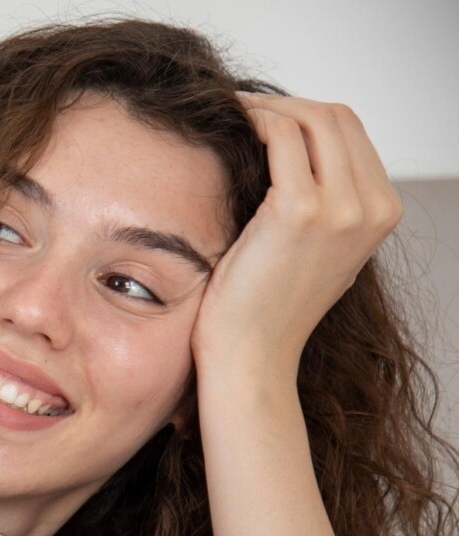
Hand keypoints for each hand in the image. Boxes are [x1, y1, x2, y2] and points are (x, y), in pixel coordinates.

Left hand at [191, 93, 402, 380]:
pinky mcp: (300, 210)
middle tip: (240, 110)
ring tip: (231, 117)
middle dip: (285, 104)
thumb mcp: (314, 250)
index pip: (351, 132)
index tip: (262, 117)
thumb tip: (293, 158)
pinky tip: (230, 132)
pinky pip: (283, 136)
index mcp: (381, 212)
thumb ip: (323, 206)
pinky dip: (255, 122)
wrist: (251, 356)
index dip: (304, 114)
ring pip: (312, 118)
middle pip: (336, 117)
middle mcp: (371, 207)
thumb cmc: (266, 308)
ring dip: (267, 108)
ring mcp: (341, 208)